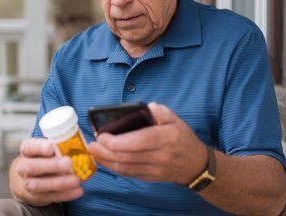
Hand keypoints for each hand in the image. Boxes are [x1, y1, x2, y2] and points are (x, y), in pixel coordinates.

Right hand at [10, 138, 83, 205]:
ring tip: (76, 180)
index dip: (39, 147)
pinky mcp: (37, 196)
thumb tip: (85, 147)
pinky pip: (50, 196)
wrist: (29, 178)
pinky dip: (65, 194)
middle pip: (33, 167)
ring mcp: (29, 183)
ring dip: (60, 182)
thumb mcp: (48, 149)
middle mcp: (24, 167)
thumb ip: (62, 146)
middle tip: (68, 163)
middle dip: (52, 165)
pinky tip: (78, 190)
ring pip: (40, 184)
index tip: (51, 147)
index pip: (28, 147)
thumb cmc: (44, 158)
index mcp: (27, 151)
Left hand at [86, 102, 207, 184]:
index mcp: (166, 138)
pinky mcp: (150, 178)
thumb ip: (162, 112)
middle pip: (126, 156)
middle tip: (92, 144)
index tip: (102, 135)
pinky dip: (114, 167)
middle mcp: (160, 155)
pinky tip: (105, 160)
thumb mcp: (176, 120)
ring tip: (94, 151)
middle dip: (105, 151)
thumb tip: (150, 107)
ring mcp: (155, 169)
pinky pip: (128, 174)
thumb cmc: (182, 138)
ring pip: (125, 167)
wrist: (194, 163)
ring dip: (106, 160)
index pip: (137, 141)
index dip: (116, 141)